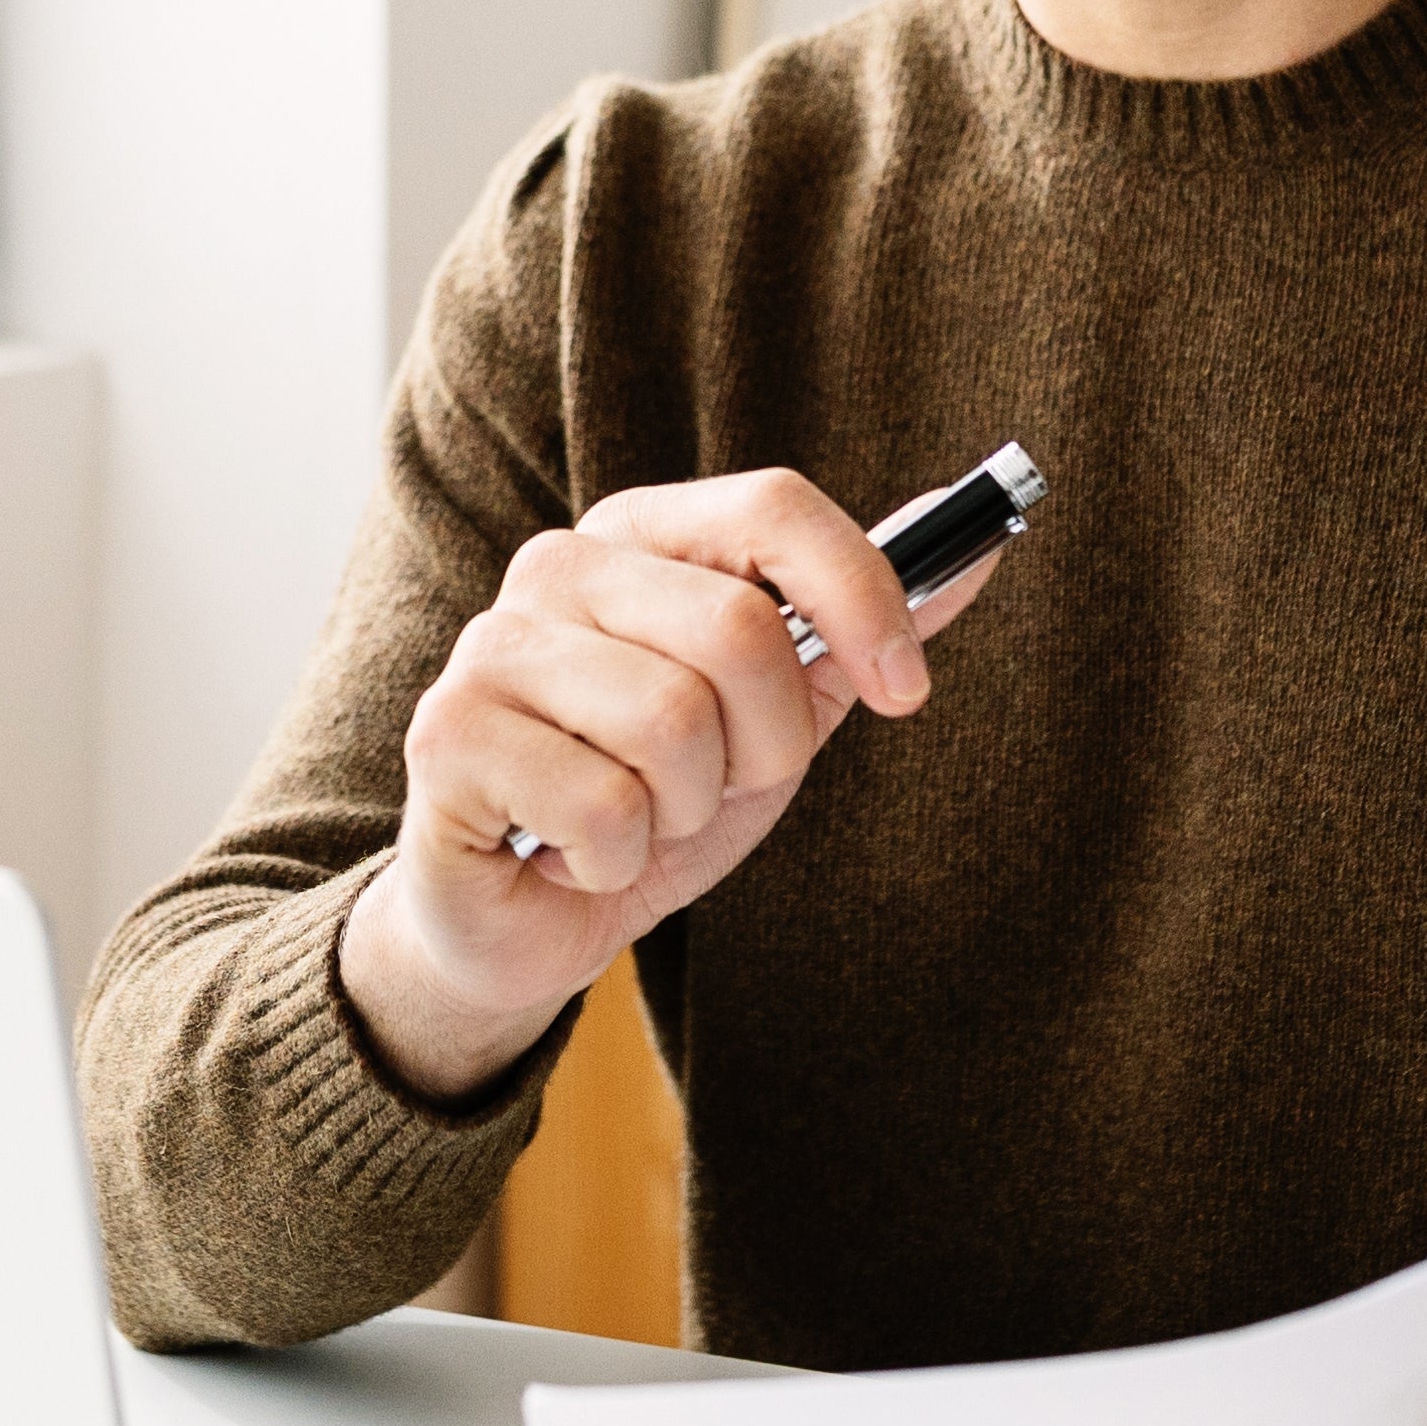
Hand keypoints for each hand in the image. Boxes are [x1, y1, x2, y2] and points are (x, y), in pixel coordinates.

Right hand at [340, 468, 1007, 1096]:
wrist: (528, 918)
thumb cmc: (656, 799)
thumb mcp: (780, 718)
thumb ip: (862, 634)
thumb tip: (980, 545)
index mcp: (643, 535)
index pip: (772, 507)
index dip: (862, 596)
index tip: (908, 692)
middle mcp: (558, 566)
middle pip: (739, 630)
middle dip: (766, 746)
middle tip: (717, 785)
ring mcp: (491, 646)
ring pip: (673, 724)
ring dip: (686, 810)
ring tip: (638, 817)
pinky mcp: (446, 735)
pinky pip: (604, 807)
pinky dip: (617, 860)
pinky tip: (575, 853)